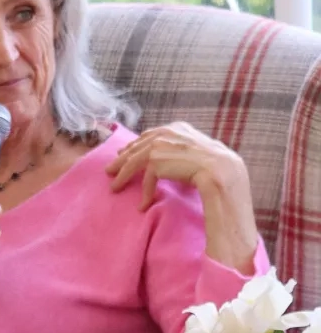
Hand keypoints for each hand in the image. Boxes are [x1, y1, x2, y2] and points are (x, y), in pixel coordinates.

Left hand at [105, 122, 247, 210]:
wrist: (222, 170)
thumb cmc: (217, 164)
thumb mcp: (198, 150)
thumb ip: (182, 149)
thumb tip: (169, 159)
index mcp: (177, 127)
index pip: (149, 136)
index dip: (135, 146)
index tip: (125, 153)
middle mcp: (166, 132)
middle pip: (136, 147)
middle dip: (121, 159)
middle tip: (110, 169)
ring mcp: (159, 145)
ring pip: (132, 162)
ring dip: (122, 176)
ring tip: (114, 187)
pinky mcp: (156, 161)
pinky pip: (146, 180)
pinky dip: (145, 194)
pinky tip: (142, 205)